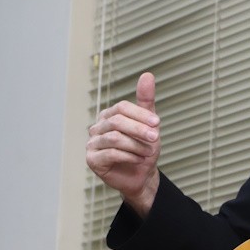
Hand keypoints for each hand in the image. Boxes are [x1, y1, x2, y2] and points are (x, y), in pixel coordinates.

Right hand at [87, 72, 160, 217]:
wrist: (142, 175)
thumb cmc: (144, 148)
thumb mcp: (149, 123)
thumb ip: (146, 100)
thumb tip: (147, 75)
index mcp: (109, 115)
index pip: (121, 108)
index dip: (140, 115)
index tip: (157, 123)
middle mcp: (98, 127)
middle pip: (117, 122)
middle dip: (139, 130)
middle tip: (155, 138)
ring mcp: (92, 143)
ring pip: (114, 138)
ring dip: (136, 145)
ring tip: (148, 152)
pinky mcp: (92, 159)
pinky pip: (110, 153)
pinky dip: (129, 156)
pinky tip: (139, 159)